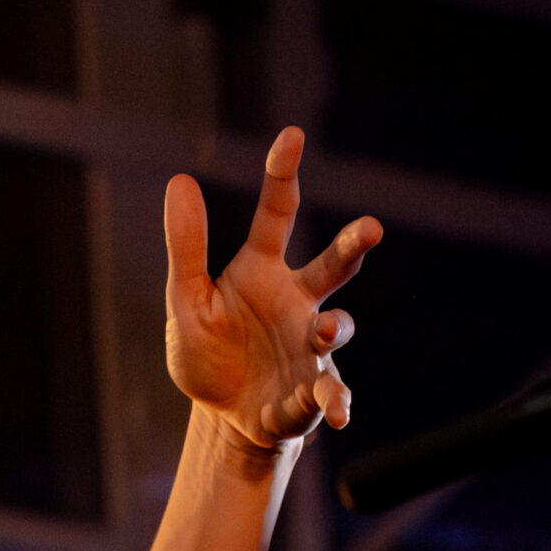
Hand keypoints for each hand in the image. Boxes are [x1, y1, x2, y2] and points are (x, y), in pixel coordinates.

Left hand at [164, 127, 381, 452]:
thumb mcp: (187, 299)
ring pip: (336, 325)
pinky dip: (333, 401)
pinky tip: (333, 413)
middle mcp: (296, 301)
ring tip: (322, 330)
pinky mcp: (312, 390)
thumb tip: (181, 179)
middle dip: (352, 245)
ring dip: (334, 326)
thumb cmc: (209, 351)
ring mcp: (310, 345)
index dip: (283, 175)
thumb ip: (187, 246)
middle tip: (370, 226)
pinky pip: (329, 392)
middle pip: (332, 265)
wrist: (223, 415)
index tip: (292, 135)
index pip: (276, 215)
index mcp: (260, 271)